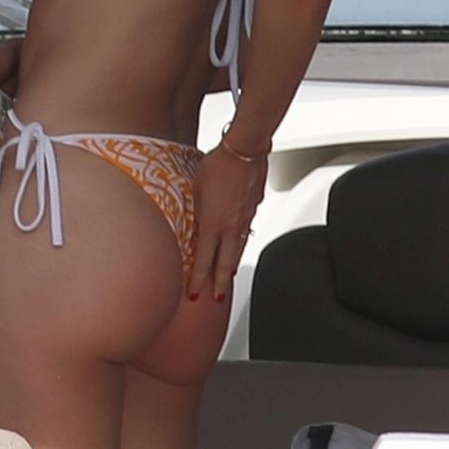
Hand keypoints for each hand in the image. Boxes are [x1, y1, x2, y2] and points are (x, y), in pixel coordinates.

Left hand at [188, 143, 266, 303]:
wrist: (244, 150)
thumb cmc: (216, 164)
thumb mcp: (194, 190)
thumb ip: (195, 213)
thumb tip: (193, 225)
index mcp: (213, 224)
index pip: (203, 261)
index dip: (198, 280)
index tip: (195, 294)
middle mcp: (231, 226)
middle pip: (225, 263)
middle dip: (220, 283)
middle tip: (218, 298)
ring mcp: (245, 219)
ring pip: (238, 249)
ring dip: (232, 265)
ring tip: (228, 277)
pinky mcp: (254, 208)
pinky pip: (246, 231)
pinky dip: (241, 242)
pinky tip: (238, 242)